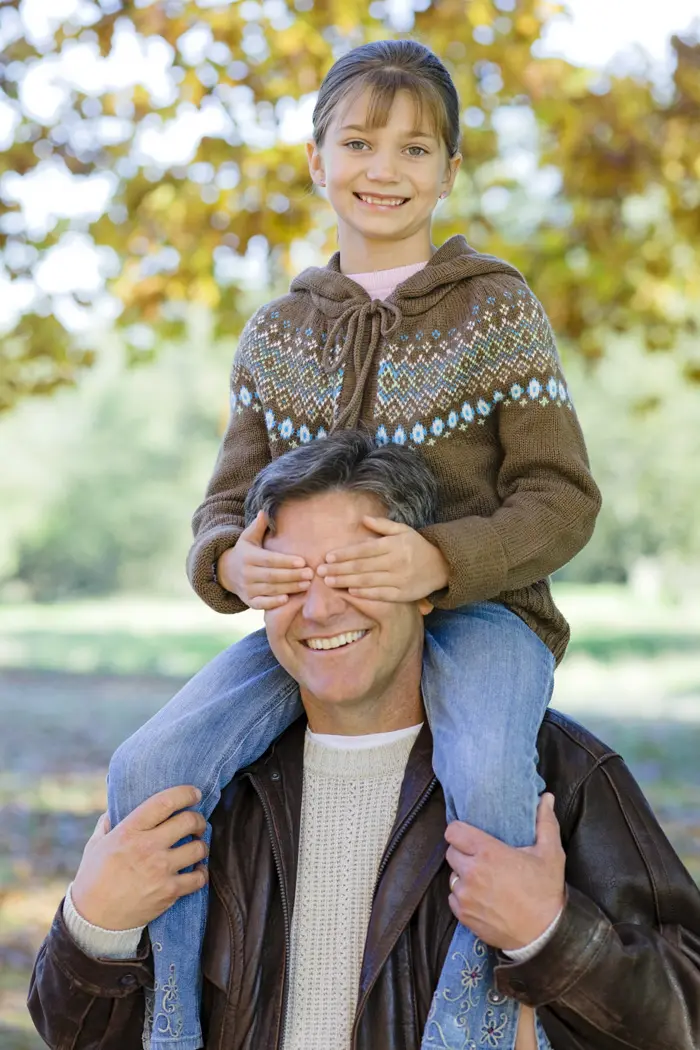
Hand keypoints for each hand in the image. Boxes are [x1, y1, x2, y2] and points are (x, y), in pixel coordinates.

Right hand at [70, 786, 208, 930]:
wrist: (94, 919)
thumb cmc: (94, 878)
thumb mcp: (95, 844)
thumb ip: (108, 823)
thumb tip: (116, 806)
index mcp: (129, 831)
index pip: (165, 802)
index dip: (185, 794)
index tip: (194, 793)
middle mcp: (148, 847)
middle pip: (188, 821)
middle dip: (198, 819)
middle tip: (197, 823)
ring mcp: (161, 870)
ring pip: (199, 848)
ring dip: (201, 845)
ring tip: (196, 846)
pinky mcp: (169, 892)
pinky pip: (198, 877)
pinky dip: (201, 873)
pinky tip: (196, 870)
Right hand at [217, 510, 312, 609]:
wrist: (227, 572)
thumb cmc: (245, 552)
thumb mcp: (248, 538)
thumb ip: (258, 526)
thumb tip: (264, 512)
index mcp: (248, 557)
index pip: (270, 559)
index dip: (286, 561)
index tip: (303, 562)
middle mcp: (246, 573)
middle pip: (272, 576)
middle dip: (292, 576)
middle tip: (310, 574)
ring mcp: (247, 588)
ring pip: (270, 589)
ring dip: (289, 588)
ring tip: (306, 585)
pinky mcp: (249, 600)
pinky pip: (261, 603)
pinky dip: (273, 603)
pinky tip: (287, 599)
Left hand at [317, 516, 448, 601]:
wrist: (442, 565)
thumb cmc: (418, 546)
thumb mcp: (403, 530)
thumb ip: (383, 525)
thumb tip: (363, 518)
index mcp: (393, 545)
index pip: (363, 550)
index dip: (344, 554)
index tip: (328, 557)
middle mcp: (395, 562)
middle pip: (361, 566)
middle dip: (339, 569)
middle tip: (320, 572)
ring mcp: (399, 579)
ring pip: (368, 581)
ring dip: (346, 582)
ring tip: (329, 582)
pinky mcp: (403, 594)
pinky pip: (380, 594)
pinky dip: (365, 594)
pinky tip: (350, 592)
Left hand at [445, 793, 565, 950]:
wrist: (544, 935)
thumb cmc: (546, 892)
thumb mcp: (551, 854)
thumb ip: (545, 822)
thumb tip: (547, 797)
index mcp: (488, 852)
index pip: (453, 831)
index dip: (460, 831)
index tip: (470, 835)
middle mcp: (471, 872)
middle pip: (451, 852)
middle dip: (462, 852)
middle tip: (480, 857)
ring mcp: (465, 896)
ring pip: (452, 876)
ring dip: (463, 875)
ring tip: (481, 878)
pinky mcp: (463, 916)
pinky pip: (453, 898)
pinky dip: (463, 896)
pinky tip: (480, 897)